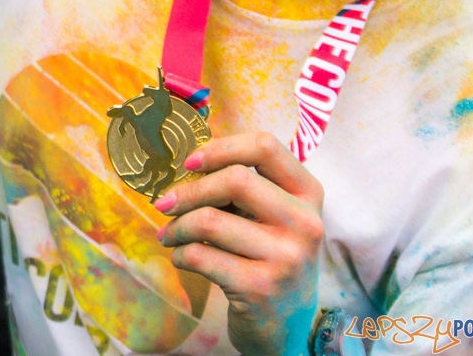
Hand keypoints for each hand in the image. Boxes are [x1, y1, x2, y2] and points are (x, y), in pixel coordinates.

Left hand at [154, 132, 323, 355]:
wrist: (287, 325)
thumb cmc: (268, 257)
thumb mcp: (271, 217)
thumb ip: (243, 187)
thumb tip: (187, 163)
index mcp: (309, 195)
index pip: (266, 146)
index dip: (221, 148)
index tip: (189, 162)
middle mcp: (306, 224)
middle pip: (235, 180)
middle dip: (188, 191)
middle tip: (164, 203)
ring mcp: (288, 258)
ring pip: (209, 220)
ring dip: (176, 226)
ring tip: (168, 234)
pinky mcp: (262, 288)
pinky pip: (200, 255)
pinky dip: (179, 254)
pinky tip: (180, 257)